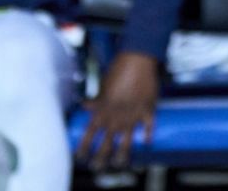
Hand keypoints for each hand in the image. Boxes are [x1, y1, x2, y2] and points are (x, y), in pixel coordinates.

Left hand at [77, 51, 160, 169]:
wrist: (137, 59)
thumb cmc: (118, 69)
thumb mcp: (102, 85)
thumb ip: (96, 99)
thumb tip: (85, 106)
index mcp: (102, 111)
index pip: (90, 135)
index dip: (84, 148)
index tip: (80, 157)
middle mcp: (116, 117)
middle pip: (106, 144)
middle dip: (100, 158)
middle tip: (97, 167)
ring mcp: (133, 116)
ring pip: (126, 143)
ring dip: (122, 155)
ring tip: (119, 163)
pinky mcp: (148, 111)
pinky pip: (148, 128)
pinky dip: (148, 135)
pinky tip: (146, 142)